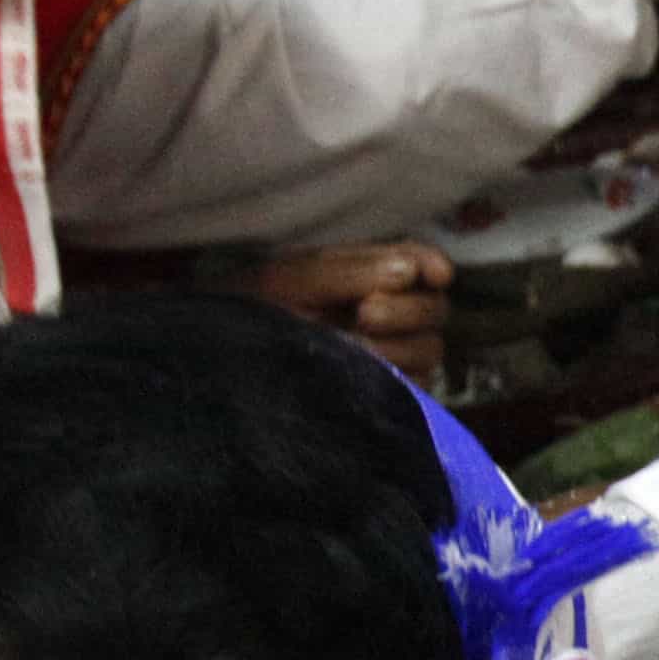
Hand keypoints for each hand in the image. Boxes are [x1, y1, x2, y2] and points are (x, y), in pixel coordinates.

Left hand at [239, 237, 449, 370]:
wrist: (223, 360)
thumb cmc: (255, 310)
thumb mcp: (291, 281)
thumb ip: (349, 271)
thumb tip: (408, 272)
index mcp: (371, 276)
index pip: (422, 264)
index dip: (432, 267)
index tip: (432, 275)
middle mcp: (390, 314)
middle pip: (435, 309)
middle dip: (408, 310)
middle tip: (365, 313)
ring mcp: (392, 357)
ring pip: (430, 349)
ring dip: (399, 346)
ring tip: (353, 347)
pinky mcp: (389, 395)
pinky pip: (417, 388)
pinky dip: (396, 379)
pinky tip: (362, 375)